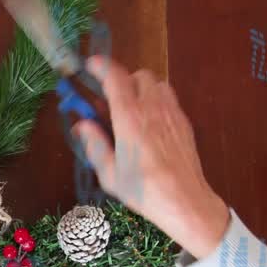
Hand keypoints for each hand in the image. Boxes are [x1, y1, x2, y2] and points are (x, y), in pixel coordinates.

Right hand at [73, 56, 229, 258]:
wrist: (185, 201)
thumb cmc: (143, 190)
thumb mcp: (109, 173)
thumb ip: (95, 144)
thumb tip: (81, 124)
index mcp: (129, 118)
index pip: (115, 77)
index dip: (101, 66)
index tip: (90, 65)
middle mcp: (152, 108)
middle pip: (138, 75)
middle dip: (122, 80)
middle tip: (110, 99)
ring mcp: (172, 113)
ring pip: (156, 83)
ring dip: (141, 89)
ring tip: (132, 109)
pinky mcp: (184, 122)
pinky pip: (169, 99)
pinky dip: (155, 101)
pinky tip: (150, 124)